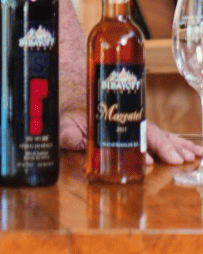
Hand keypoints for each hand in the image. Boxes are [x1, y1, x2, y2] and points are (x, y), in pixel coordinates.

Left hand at [60, 110, 202, 164]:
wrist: (76, 93)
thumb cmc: (70, 112)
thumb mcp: (65, 123)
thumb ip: (64, 132)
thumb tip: (65, 138)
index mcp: (113, 120)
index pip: (133, 131)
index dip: (144, 144)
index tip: (153, 159)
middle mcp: (128, 121)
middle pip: (152, 132)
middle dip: (168, 146)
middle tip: (181, 159)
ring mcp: (136, 125)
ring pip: (161, 134)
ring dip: (178, 145)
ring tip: (196, 155)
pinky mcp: (140, 130)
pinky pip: (162, 135)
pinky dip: (178, 143)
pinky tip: (193, 152)